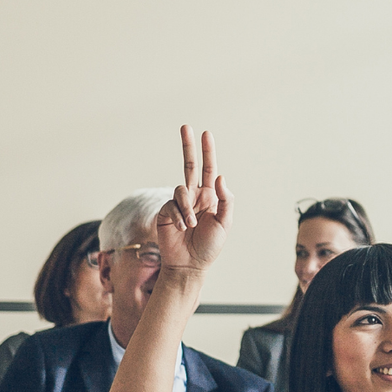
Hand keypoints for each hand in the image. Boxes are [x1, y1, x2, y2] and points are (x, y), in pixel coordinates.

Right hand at [154, 125, 233, 275]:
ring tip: (190, 225)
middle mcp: (194, 196)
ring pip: (181, 190)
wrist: (190, 265)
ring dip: (187, 208)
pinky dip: (179, 217)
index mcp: (210, 197)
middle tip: (186, 126)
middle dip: (188, 146)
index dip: (207, 152)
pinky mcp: (166, 211)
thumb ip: (225, 199)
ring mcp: (179, 203)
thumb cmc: (209, 246)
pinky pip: (172, 205)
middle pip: (189, 165)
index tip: (206, 133)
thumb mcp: (224, 223)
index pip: (208, 169)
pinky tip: (181, 229)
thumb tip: (219, 176)